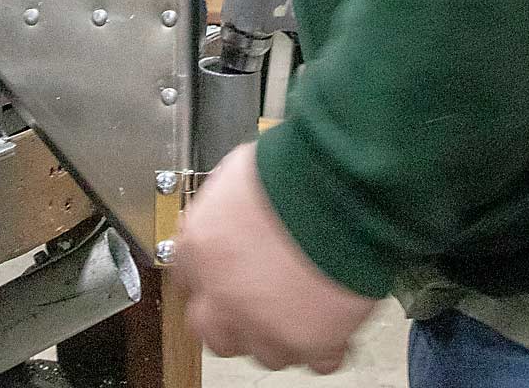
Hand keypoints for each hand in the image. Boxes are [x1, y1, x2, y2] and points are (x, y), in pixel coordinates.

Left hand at [175, 143, 375, 372]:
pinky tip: (330, 318)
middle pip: (213, 330)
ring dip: (279, 332)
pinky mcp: (309, 343)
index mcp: (199, 247)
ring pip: (264, 352)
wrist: (340, 186)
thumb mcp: (238, 174)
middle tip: (256, 301)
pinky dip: (324, 345)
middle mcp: (223, 294)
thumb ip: (224, 207)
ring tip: (301, 303)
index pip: (188, 278)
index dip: (212, 276)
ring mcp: (263, 324)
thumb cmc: (293, 169)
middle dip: (233, 318)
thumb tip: (230, 208)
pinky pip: (315, 359)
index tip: (226, 274)